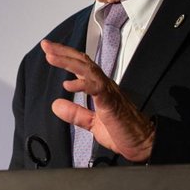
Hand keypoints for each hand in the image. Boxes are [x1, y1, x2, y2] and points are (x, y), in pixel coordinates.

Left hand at [41, 39, 155, 162]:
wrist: (143, 144)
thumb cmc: (122, 132)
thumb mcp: (92, 123)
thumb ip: (75, 113)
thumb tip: (56, 105)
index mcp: (100, 88)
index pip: (81, 66)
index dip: (65, 56)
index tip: (49, 50)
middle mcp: (104, 85)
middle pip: (83, 62)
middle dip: (63, 52)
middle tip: (46, 45)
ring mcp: (109, 92)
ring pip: (88, 70)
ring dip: (68, 62)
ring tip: (51, 57)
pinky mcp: (111, 103)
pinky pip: (96, 88)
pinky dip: (81, 84)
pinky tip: (67, 85)